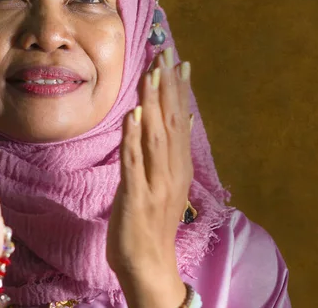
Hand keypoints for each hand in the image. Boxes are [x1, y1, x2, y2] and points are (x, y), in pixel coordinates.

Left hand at [107, 48, 191, 307]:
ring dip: (155, 102)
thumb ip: (175, 151)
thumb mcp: (170, 182)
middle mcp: (172, 171)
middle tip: (166, 53)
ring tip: (153, 73)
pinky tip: (134, 113)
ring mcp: (156, 183)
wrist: (148, 264)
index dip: (179, 90)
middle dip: (168, 86)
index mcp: (179, 167)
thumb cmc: (154, 221)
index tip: (178, 61)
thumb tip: (183, 118)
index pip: (180, 121)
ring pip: (156, 135)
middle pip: (171, 122)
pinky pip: (135, 160)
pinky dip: (135, 136)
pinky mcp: (136, 195)